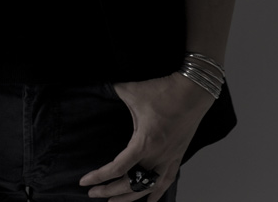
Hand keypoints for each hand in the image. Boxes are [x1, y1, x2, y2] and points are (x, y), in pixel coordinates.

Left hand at [79, 72, 213, 201]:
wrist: (193, 91)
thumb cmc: (166, 91)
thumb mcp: (133, 90)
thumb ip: (115, 90)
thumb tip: (102, 87)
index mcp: (144, 143)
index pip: (117, 168)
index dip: (99, 177)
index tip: (85, 182)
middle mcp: (157, 156)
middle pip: (130, 184)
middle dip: (109, 191)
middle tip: (94, 194)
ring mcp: (169, 158)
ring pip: (148, 188)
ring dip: (130, 197)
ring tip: (114, 201)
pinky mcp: (178, 155)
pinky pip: (167, 181)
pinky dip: (157, 193)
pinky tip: (150, 201)